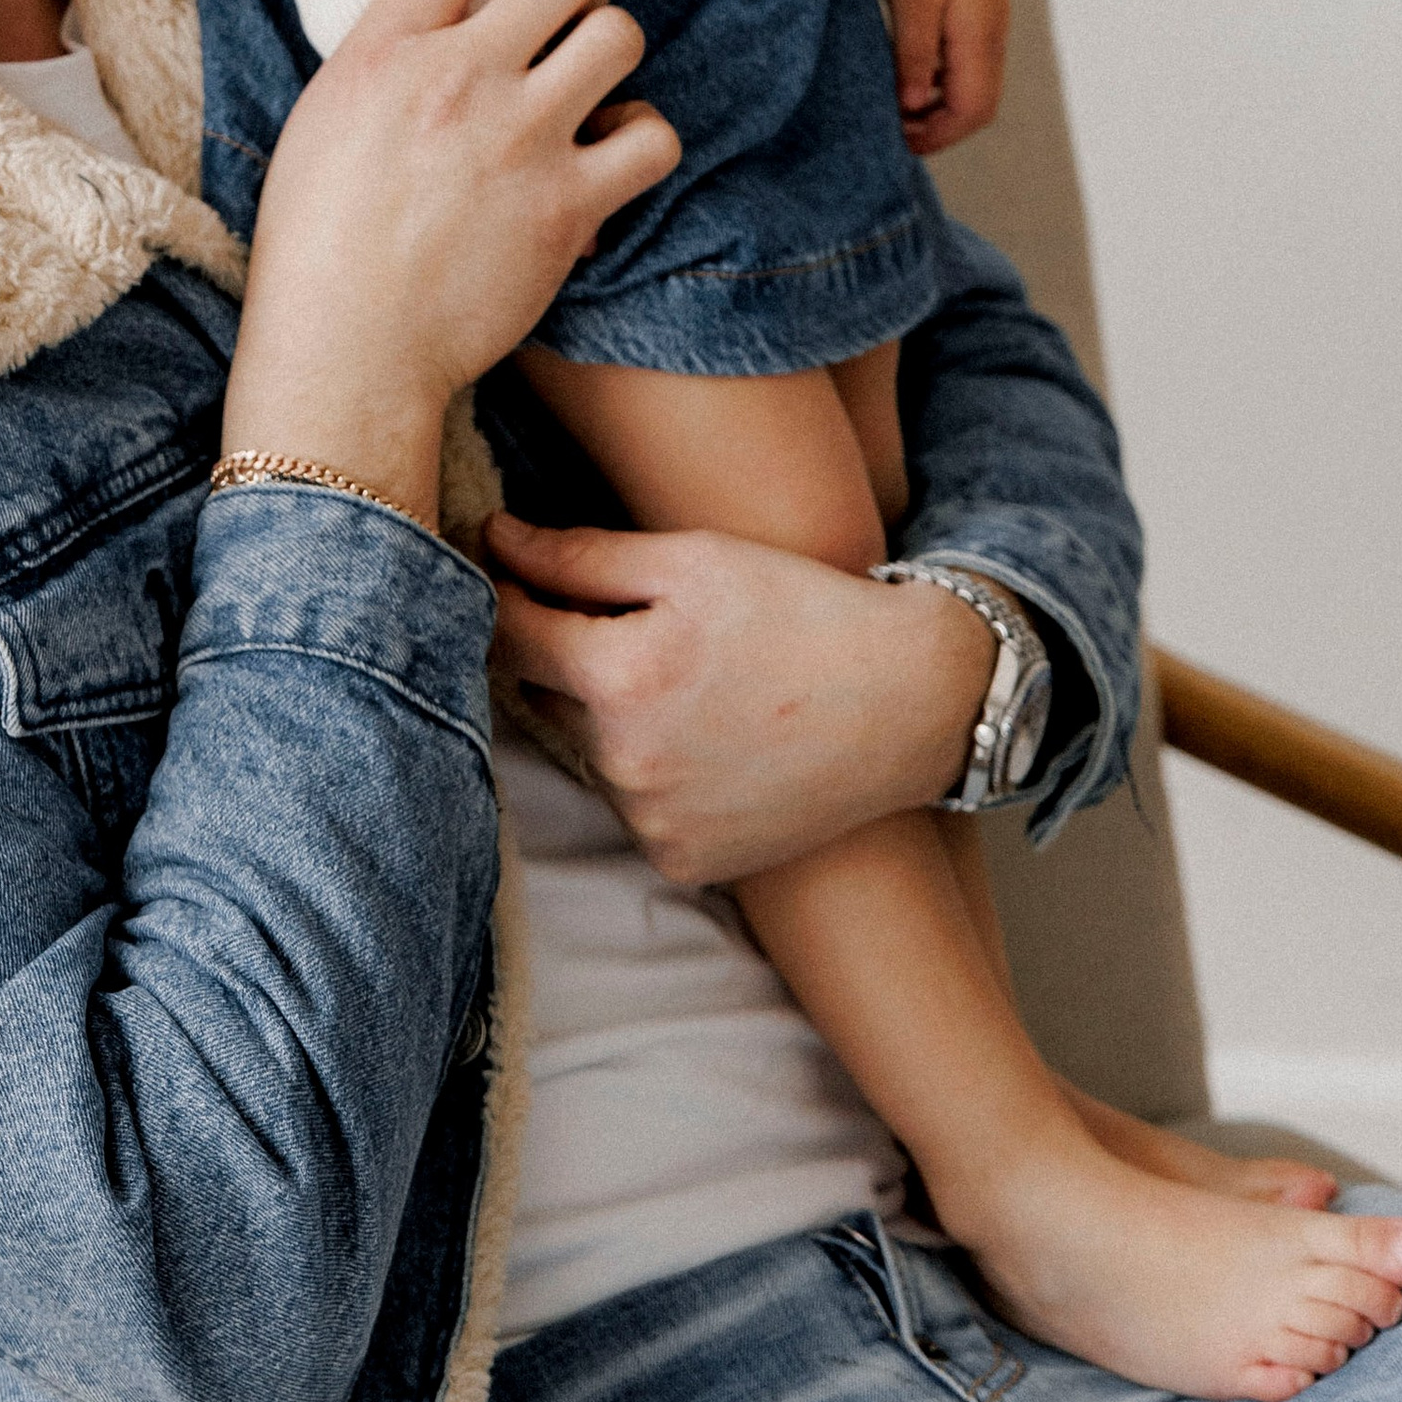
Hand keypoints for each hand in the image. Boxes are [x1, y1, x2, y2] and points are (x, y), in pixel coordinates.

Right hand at [226, 0, 680, 521]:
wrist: (345, 352)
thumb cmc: (318, 242)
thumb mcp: (325, 113)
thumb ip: (387, 49)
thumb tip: (442, 6)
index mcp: (383, 48)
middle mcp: (457, 78)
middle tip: (560, 24)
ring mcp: (520, 140)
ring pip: (620, 36)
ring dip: (609, 56)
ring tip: (586, 88)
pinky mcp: (568, 207)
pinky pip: (654, 137)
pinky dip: (642, 142)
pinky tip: (609, 158)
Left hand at [486, 514, 996, 887]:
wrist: (909, 702)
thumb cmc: (799, 609)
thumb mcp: (691, 559)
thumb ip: (578, 555)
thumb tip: (491, 539)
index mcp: (618, 679)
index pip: (507, 632)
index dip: (506, 591)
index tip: (515, 564)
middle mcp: (624, 764)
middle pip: (543, 694)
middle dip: (571, 655)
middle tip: (639, 621)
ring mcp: (652, 823)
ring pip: (588, 750)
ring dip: (612, 715)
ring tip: (691, 680)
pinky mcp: (681, 861)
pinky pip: (633, 804)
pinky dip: (652, 771)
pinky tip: (709, 737)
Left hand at [880, 0, 1007, 153]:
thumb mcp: (910, 3)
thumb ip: (913, 59)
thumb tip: (912, 106)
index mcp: (980, 39)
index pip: (972, 111)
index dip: (938, 135)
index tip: (900, 140)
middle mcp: (992, 36)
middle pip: (977, 105)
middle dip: (939, 126)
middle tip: (895, 129)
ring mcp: (987, 22)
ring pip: (971, 84)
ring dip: (938, 103)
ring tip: (897, 104)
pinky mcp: (976, 9)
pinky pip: (964, 60)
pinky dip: (939, 78)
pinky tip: (909, 71)